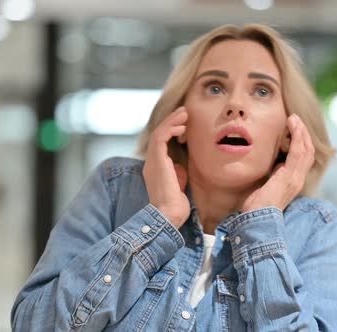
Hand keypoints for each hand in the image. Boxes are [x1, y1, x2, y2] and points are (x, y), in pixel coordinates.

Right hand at [143, 107, 189, 228]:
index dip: (172, 131)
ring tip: (184, 114)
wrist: (168, 215)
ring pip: (159, 132)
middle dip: (172, 122)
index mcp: (156, 168)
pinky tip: (182, 127)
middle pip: (159, 134)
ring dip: (172, 121)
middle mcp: (151, 162)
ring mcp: (152, 161)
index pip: (161, 143)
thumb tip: (181, 164)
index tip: (185, 125)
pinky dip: (171, 129)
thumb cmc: (175, 205)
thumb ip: (178, 172)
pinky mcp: (157, 160)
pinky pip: (160, 137)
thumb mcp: (178, 183)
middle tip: (184, 113)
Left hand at [242, 114, 314, 211]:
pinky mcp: (290, 178)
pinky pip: (298, 154)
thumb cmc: (256, 207)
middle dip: (302, 134)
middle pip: (308, 152)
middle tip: (294, 119)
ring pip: (305, 150)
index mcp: (291, 181)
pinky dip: (298, 138)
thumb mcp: (265, 187)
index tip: (293, 128)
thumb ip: (271, 177)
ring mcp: (295, 179)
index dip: (300, 142)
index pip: (302, 158)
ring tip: (294, 119)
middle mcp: (297, 180)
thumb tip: (271, 166)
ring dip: (301, 132)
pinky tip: (293, 127)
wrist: (256, 221)